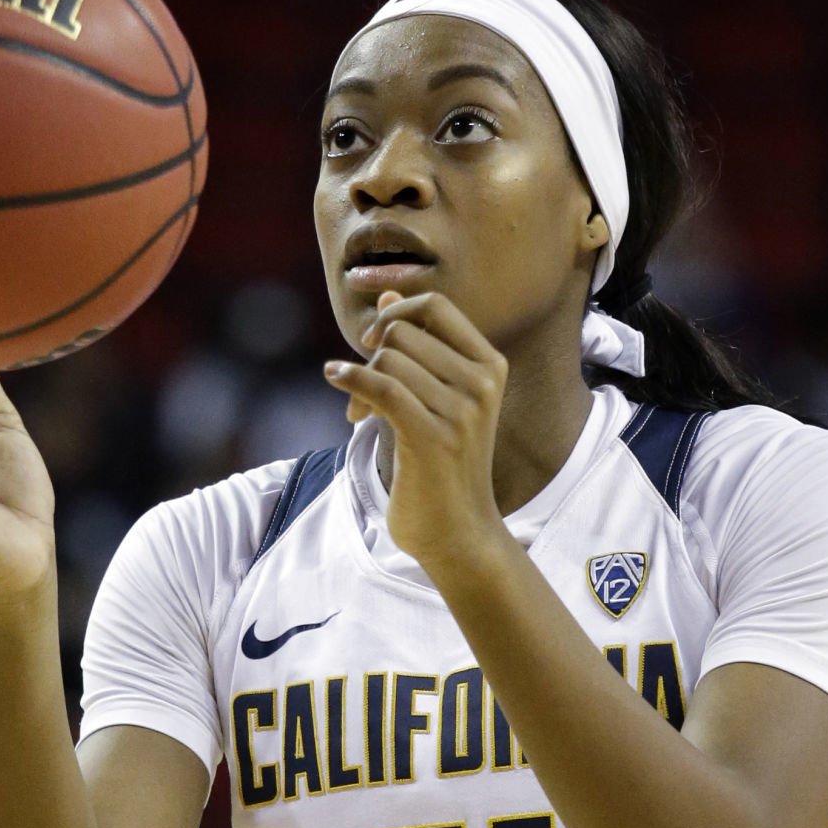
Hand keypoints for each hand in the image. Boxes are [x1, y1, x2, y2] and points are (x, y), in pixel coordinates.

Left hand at [323, 291, 510, 568]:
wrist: (458, 531)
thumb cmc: (443, 464)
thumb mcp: (436, 397)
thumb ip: (417, 346)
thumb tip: (388, 295)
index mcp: (490, 365)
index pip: (436, 305)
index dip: (397, 312)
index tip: (376, 340)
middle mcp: (482, 383)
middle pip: (403, 332)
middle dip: (372, 354)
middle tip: (363, 390)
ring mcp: (462, 410)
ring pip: (388, 360)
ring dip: (360, 381)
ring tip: (359, 411)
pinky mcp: (433, 437)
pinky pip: (380, 386)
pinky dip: (350, 380)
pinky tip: (336, 382)